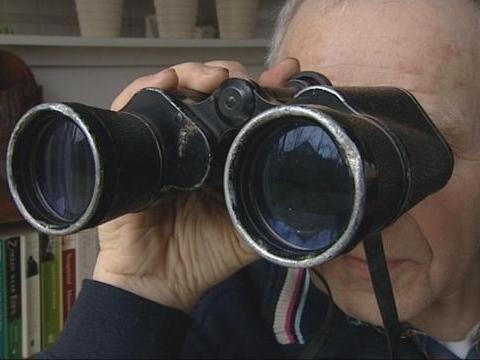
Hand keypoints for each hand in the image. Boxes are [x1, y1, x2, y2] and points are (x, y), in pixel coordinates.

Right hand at [93, 58, 299, 312]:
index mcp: (221, 157)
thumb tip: (312, 191)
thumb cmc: (202, 257)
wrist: (159, 282)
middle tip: (239, 78)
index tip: (284, 71)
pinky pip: (133, 108)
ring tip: (212, 77)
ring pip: (174, 91)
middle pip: (205, 92)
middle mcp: (191, 144)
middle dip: (224, 75)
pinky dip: (148, 87)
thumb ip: (276, 212)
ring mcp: (161, 143)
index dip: (262, 87)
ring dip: (193, 74)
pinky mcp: (131, 149)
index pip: (242, 111)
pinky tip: (169, 81)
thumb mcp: (249, 232)